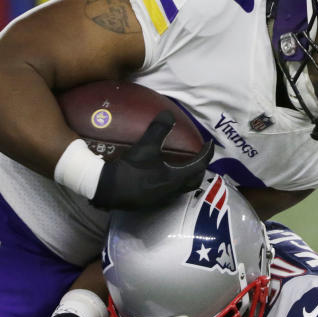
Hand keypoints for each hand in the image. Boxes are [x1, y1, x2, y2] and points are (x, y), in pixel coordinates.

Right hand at [90, 111, 213, 209]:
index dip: (207, 153)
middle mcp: (173, 191)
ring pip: (184, 188)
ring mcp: (163, 199)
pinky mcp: (153, 202)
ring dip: (188, 176)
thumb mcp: (145, 147)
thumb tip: (169, 114)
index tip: (208, 144)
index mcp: (176, 178)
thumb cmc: (130, 169)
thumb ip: (159, 129)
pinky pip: (172, 192)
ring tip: (184, 165)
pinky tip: (164, 175)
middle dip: (200, 167)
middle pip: (195, 180)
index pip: (200, 165)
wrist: (109, 190)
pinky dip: (175, 182)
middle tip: (199, 155)